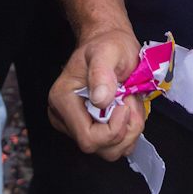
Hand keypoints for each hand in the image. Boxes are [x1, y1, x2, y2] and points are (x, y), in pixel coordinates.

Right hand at [48, 26, 148, 159]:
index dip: (114, 128)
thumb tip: (100, 99)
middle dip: (125, 128)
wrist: (109, 43)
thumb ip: (102, 72)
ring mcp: (76, 126)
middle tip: (130, 99)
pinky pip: (114, 146)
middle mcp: (64, 118)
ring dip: (129, 130)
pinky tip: (127, 110)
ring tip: (129, 102)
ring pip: (109, 150)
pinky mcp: (89, 130)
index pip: (89, 138)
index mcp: (62, 100)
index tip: (125, 102)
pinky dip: (128, 131)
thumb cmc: (108, 45)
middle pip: (100, 148)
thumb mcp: (108, 51)